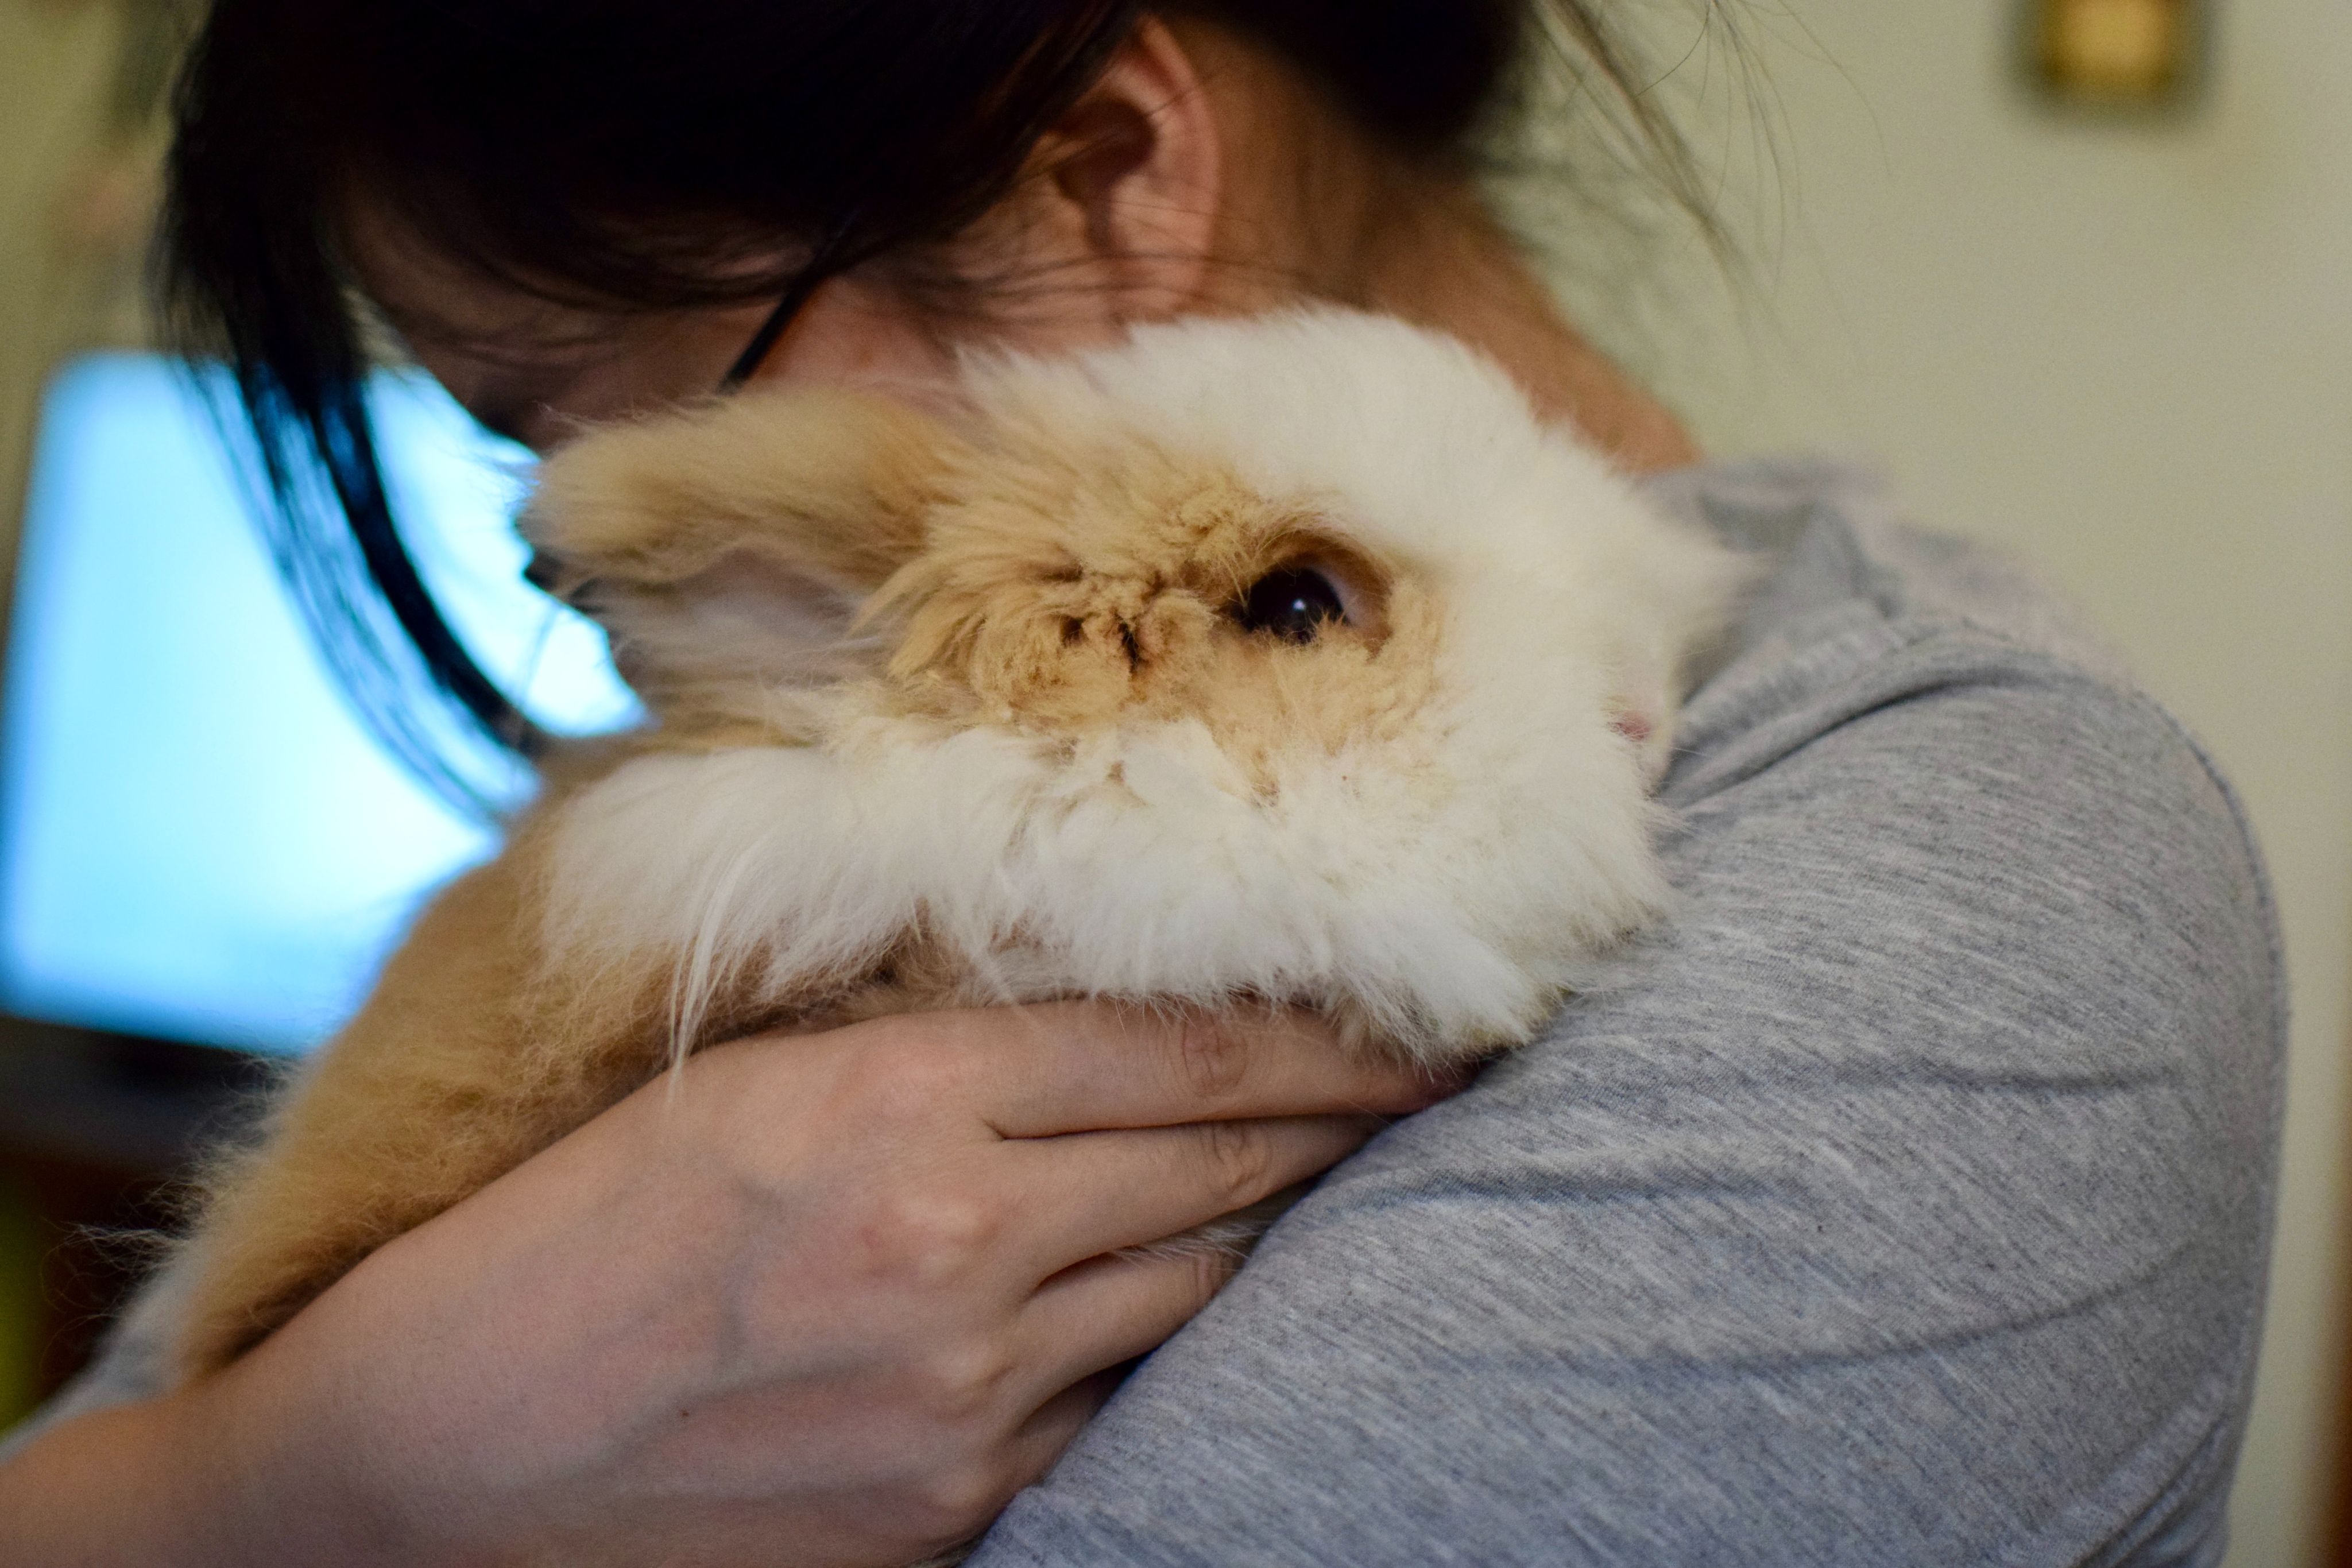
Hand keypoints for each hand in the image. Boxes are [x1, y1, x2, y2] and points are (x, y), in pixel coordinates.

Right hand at [0, 1003, 1455, 1567]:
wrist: (416, 1479)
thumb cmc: (547, 1255)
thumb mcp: (727, 1096)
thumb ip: (908, 1058)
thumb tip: (1064, 1026)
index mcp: (884, 1107)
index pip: (1166, 1050)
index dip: (1315, 1031)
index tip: (1415, 1014)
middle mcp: (951, 1244)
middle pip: (1215, 1164)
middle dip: (1344, 1118)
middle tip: (1441, 1078)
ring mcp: (962, 1396)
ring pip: (1193, 1288)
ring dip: (1274, 1229)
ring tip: (1347, 1180)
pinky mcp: (951, 1509)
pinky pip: (1116, 1404)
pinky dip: (1168, 1341)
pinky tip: (1200, 1301)